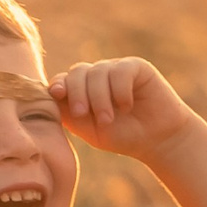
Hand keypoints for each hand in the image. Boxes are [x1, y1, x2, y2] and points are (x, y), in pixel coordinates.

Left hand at [49, 56, 197, 158]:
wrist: (157, 140)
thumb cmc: (122, 136)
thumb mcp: (91, 130)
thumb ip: (70, 114)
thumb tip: (49, 96)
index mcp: (82, 90)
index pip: (63, 80)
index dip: (58, 84)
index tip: (57, 94)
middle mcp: (96, 76)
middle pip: (77, 72)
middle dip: (78, 93)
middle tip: (84, 114)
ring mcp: (116, 69)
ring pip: (98, 72)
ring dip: (100, 98)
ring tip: (108, 119)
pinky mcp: (136, 66)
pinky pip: (121, 71)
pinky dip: (120, 90)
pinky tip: (127, 106)